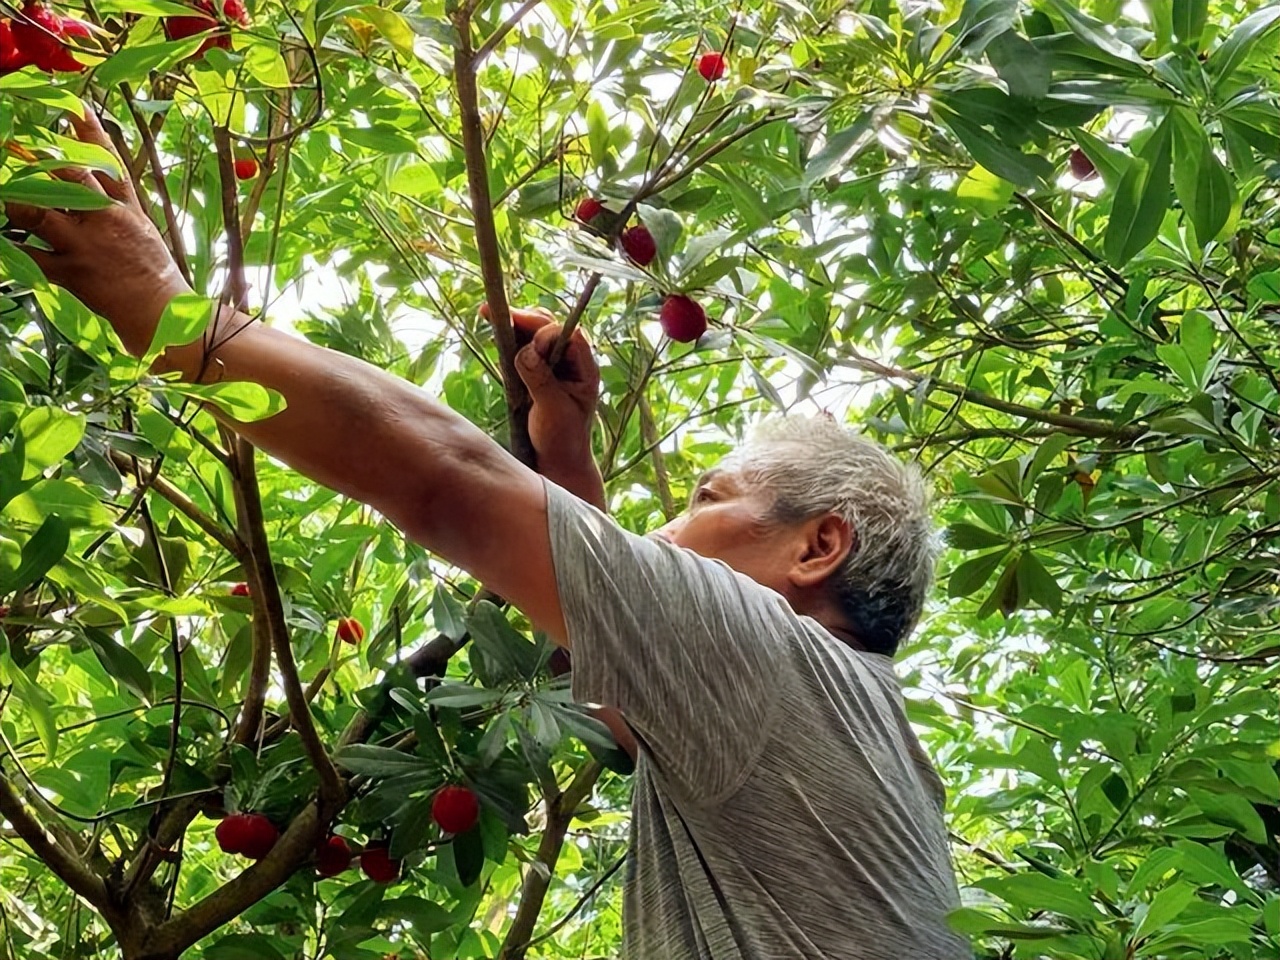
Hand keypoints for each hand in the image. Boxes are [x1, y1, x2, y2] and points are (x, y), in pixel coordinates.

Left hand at [5, 107, 191, 356]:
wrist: (160, 312)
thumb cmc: (153, 273)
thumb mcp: (143, 230)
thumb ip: (118, 204)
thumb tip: (94, 182)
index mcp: (127, 208)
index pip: (107, 161)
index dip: (89, 130)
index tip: (73, 103)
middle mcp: (105, 220)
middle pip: (68, 177)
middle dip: (40, 157)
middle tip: (16, 143)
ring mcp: (85, 245)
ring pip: (37, 212)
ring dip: (16, 201)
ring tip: (7, 193)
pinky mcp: (70, 272)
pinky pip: (29, 256)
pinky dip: (11, 249)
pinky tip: (3, 241)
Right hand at [481, 304, 600, 465]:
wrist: (558, 460)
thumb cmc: (563, 439)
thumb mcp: (554, 411)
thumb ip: (541, 380)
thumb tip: (526, 351)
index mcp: (585, 368)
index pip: (569, 334)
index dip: (546, 333)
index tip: (528, 346)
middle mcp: (571, 360)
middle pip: (549, 326)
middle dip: (523, 318)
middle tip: (494, 313)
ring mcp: (553, 363)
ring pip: (534, 332)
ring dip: (513, 323)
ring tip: (489, 314)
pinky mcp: (536, 370)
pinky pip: (522, 346)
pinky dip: (508, 337)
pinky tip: (494, 330)